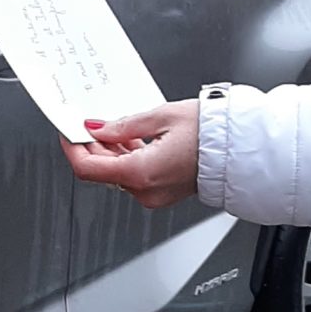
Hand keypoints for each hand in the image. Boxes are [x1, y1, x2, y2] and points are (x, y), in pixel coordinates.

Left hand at [65, 100, 201, 208]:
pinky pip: (135, 177)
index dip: (73, 149)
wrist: (241, 148)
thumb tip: (97, 129)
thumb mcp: (160, 116)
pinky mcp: (163, 193)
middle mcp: (145, 190)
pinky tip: (131, 140)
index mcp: (140, 173)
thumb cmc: (211, 132)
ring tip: (115, 127)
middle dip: (93, 147)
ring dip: (111, 152)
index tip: (69, 133)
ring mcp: (154, 195)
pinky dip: (128, 159)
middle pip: (102, 172)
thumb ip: (122, 126)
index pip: (88, 169)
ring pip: (118, 174)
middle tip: (91, 123)